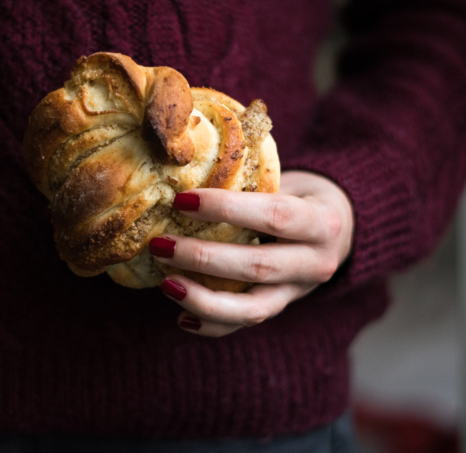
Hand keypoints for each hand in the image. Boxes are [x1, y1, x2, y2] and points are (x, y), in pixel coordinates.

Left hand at [149, 171, 353, 336]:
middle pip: (257, 267)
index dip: (227, 209)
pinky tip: (181, 317)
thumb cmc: (299, 197)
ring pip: (251, 309)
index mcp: (321, 222)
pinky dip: (211, 324)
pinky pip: (244, 324)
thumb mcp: (289, 182)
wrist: (338, 232)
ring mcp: (297, 292)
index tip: (182, 200)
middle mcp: (315, 263)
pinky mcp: (280, 309)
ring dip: (202, 299)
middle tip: (161, 245)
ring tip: (166, 284)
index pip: (275, 215)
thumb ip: (251, 183)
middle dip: (203, 258)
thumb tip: (186, 176)